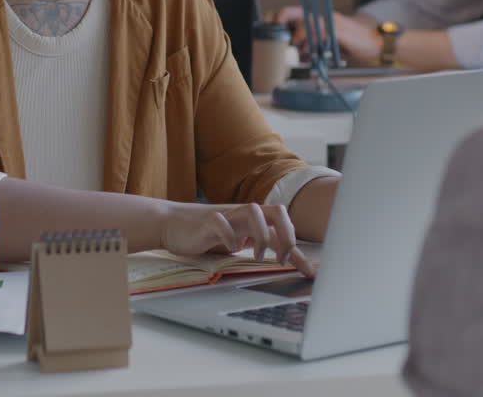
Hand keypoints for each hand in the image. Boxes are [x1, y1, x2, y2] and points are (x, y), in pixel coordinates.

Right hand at [160, 202, 315, 276]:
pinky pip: (222, 222)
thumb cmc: (206, 235)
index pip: (284, 231)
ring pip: (254, 210)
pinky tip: (230, 248)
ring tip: (258, 256)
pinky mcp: (207, 220)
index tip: (311, 272)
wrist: (171, 224)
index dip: (299, 252)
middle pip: (278, 211)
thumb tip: (287, 259)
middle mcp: (244, 215)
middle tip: (284, 259)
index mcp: (254, 222)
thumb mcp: (237, 242)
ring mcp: (227, 215)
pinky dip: (229, 235)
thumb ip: (258, 246)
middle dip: (288, 234)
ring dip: (262, 233)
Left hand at [273, 5, 382, 65]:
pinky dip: (311, 40)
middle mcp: (326, 17)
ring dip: (297, 35)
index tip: (270, 24)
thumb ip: (313, 47)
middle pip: (298, 12)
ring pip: (307, 22)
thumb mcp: (329, 47)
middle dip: (282, 19)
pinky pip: (321, 32)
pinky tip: (308, 49)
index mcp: (322, 20)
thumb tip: (298, 54)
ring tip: (295, 46)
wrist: (378, 45)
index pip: (297, 13)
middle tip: (276, 31)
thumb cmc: (355, 46)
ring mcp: (333, 23)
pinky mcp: (339, 31)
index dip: (281, 16)